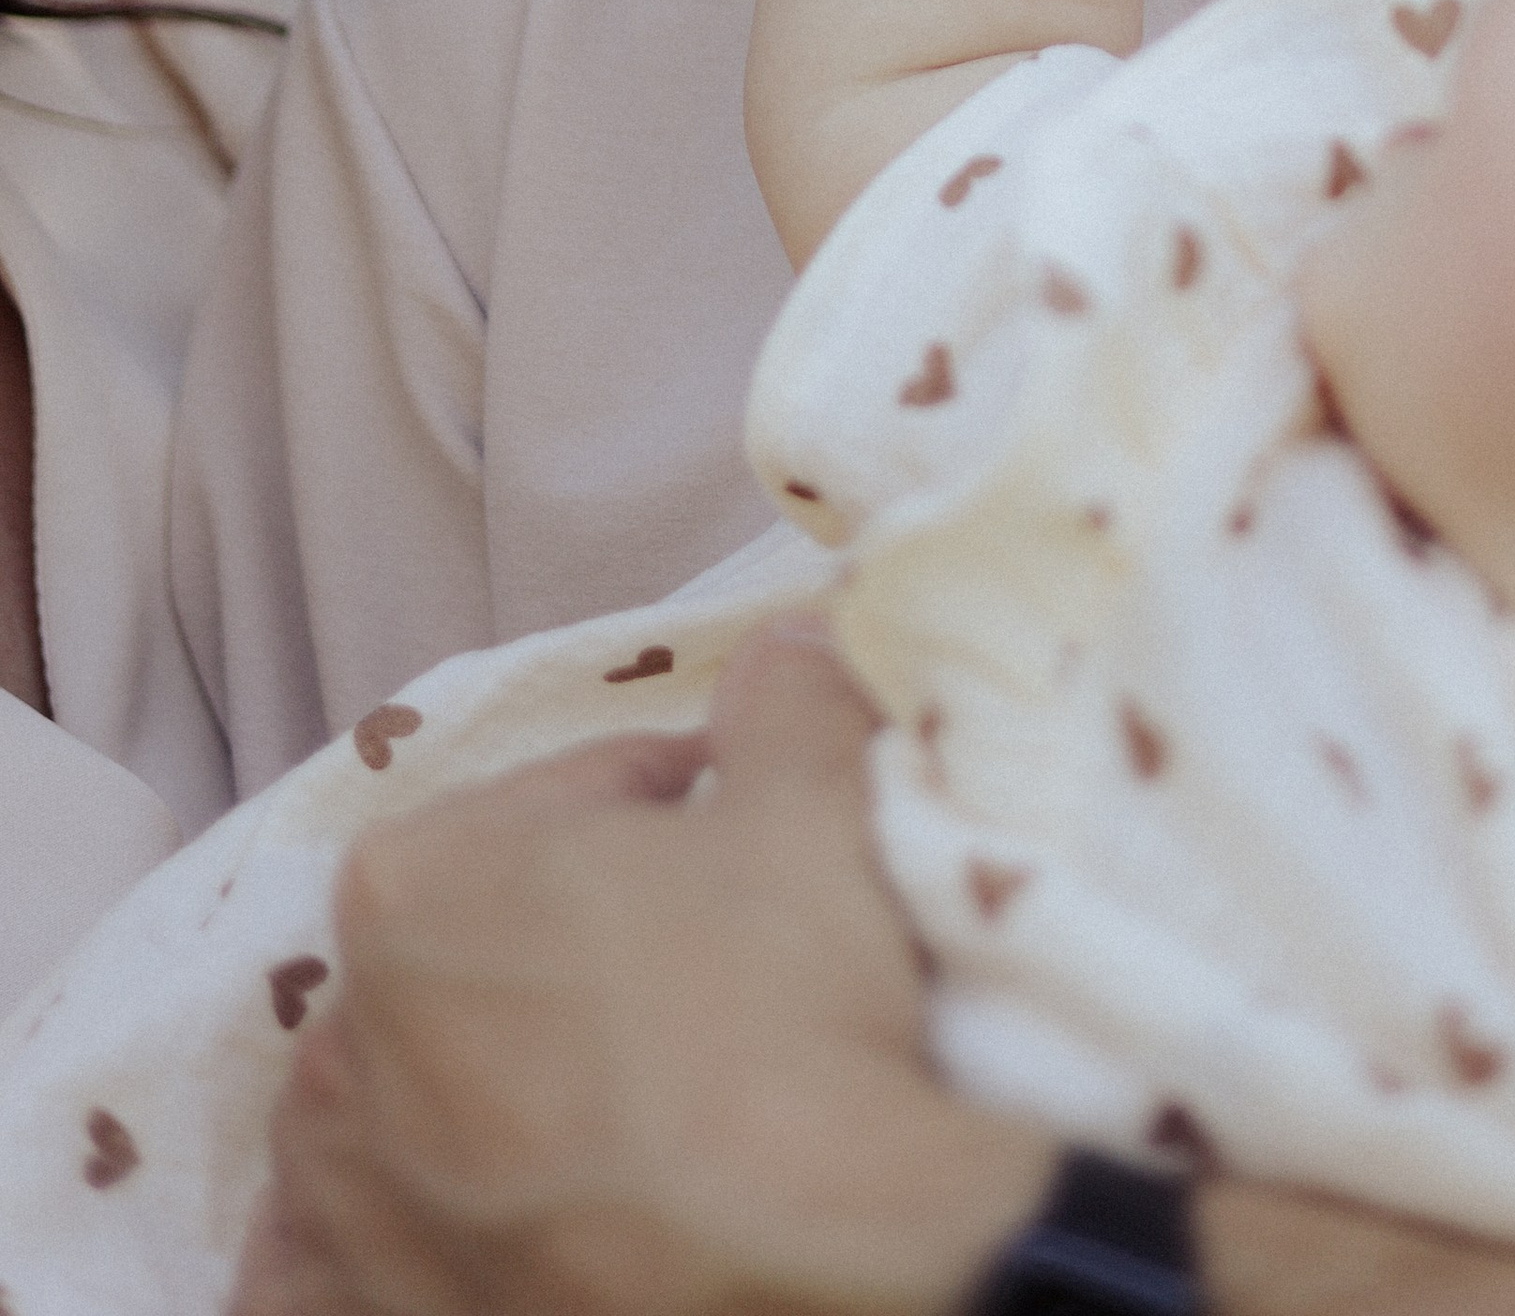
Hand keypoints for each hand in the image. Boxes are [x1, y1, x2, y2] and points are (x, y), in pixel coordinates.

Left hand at [231, 623, 1052, 1315]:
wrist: (807, 1270)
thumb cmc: (786, 1023)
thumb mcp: (816, 811)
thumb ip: (787, 700)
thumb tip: (786, 641)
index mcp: (416, 882)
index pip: (559, 799)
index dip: (664, 802)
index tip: (737, 825)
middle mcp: (348, 1043)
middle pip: (467, 951)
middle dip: (558, 943)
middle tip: (684, 962)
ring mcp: (346, 1205)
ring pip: (385, 1110)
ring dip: (460, 1087)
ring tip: (590, 1098)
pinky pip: (317, 1274)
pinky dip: (361, 1245)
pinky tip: (446, 1223)